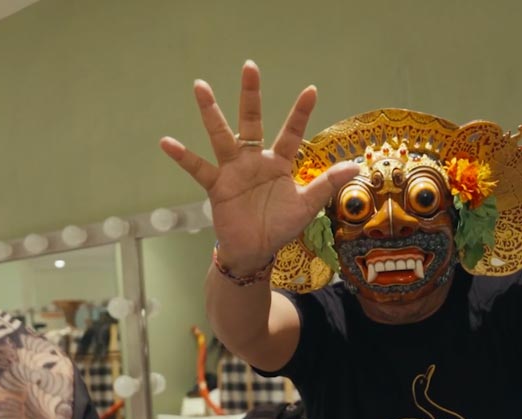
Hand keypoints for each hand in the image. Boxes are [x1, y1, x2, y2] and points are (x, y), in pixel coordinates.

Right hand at [160, 61, 359, 272]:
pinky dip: (183, 157)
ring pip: (221, 136)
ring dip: (211, 112)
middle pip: (251, 120)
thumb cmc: (280, 226)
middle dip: (250, 94)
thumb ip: (326, 184)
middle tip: (249, 66)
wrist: (255, 250)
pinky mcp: (217, 186)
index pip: (291, 132)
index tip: (311, 90)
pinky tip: (167, 142)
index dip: (300, 113)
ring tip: (200, 86)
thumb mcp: (307, 206)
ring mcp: (234, 170)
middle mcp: (254, 160)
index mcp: (279, 163)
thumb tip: (354, 166)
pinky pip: (198, 168)